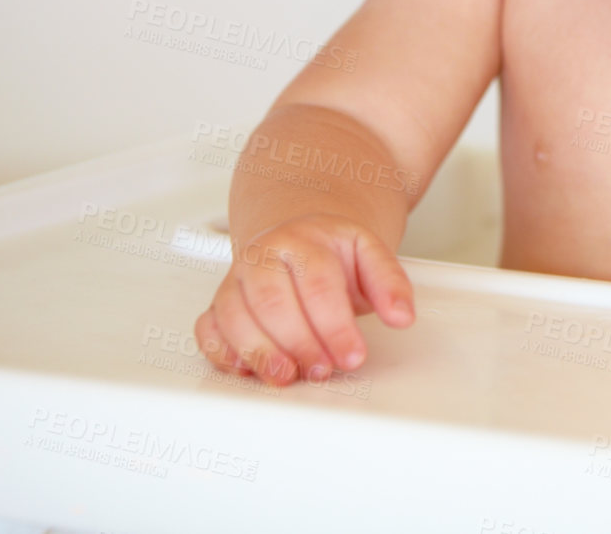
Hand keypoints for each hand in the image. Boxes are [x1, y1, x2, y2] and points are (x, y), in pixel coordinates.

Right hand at [194, 212, 414, 385]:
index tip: (353, 356)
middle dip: (299, 344)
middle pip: (272, 302)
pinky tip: (246, 369)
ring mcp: (236, 279)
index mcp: (303, 240)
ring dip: (260, 353)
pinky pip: (208, 328)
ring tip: (288, 376)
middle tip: (323, 370)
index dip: (335, 326)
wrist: (298, 234)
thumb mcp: (370, 253)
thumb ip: (389, 282)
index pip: (318, 283)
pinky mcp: (219, 303)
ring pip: (234, 316)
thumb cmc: (332, 251)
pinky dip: (222, 352)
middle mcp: (263, 256)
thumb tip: (402, 315)